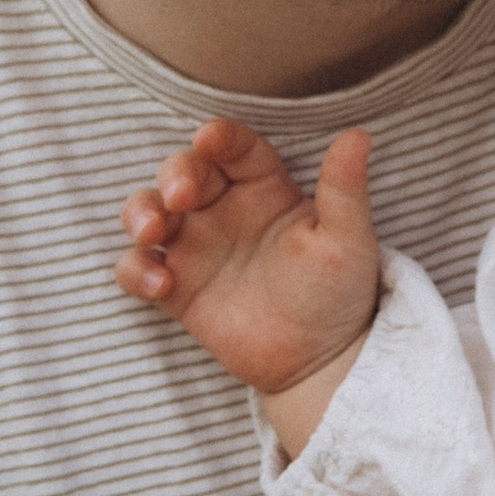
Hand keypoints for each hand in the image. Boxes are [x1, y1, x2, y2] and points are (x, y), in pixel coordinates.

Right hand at [116, 117, 378, 402]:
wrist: (319, 360)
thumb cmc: (338, 293)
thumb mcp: (347, 240)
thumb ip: (344, 189)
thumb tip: (358, 135)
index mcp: (264, 187)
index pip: (234, 148)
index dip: (219, 137)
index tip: (209, 138)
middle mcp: (224, 209)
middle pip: (183, 170)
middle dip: (174, 174)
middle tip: (180, 196)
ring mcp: (195, 247)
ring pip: (148, 210)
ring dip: (139, 212)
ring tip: (152, 232)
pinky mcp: (175, 288)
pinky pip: (136, 267)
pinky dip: (135, 269)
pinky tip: (160, 283)